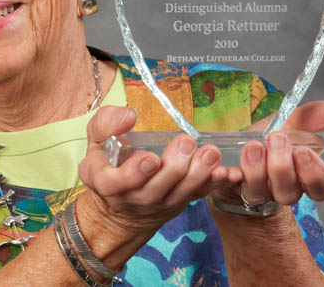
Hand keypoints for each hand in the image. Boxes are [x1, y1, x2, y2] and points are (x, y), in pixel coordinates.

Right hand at [77, 105, 228, 236]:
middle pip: (155, 190)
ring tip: (210, 153)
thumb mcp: (96, 141)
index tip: (151, 158)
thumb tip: (129, 116)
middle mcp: (134, 198)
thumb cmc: (108, 164)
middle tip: (186, 142)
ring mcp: (158, 204)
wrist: (120, 206)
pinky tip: (227, 171)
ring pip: (179, 195)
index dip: (134, 174)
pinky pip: (198, 196)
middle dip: (173, 168)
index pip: (117, 183)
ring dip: (198, 174)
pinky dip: (213, 184)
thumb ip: (106, 124)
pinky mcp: (179, 203)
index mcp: (108, 183)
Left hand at [210, 100, 323, 208]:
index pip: (320, 189)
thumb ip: (314, 117)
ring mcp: (254, 192)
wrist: (232, 149)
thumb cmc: (266, 139)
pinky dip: (228, 175)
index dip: (314, 175)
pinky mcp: (229, 188)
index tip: (304, 152)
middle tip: (277, 139)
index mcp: (301, 177)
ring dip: (257, 169)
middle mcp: (279, 190)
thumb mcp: (289, 123)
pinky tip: (227, 164)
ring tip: (254, 145)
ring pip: (259, 193)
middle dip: (282, 167)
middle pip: (288, 193)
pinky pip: (228, 187)